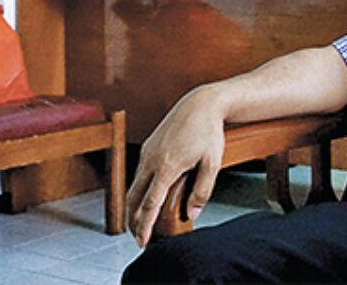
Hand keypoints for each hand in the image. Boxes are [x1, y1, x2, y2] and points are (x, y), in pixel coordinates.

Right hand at [126, 85, 225, 246]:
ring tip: (141, 222)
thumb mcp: (212, 163)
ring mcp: (147, 152)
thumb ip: (202, 191)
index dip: (144, 225)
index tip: (142, 241)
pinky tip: (146, 197)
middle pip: (134, 198)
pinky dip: (139, 190)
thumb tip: (192, 214)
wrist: (201, 104)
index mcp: (167, 166)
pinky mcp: (148, 147)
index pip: (150, 203)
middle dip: (133, 221)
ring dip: (134, 206)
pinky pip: (139, 174)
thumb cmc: (208, 131)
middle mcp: (151, 160)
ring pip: (134, 186)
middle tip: (139, 238)